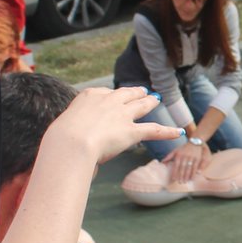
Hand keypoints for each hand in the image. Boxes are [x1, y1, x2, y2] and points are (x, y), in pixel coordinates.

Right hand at [50, 87, 173, 162]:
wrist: (72, 141)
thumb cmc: (62, 139)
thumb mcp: (64, 130)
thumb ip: (74, 135)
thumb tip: (77, 152)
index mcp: (89, 96)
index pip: (103, 93)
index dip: (109, 97)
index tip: (111, 98)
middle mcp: (108, 101)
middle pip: (125, 94)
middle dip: (135, 92)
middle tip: (141, 91)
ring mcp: (122, 114)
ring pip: (141, 105)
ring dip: (150, 102)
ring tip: (156, 99)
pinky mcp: (132, 131)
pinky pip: (154, 130)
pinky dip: (168, 131)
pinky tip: (179, 132)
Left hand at [168, 140, 209, 183]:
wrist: (194, 142)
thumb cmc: (183, 148)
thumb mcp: (175, 151)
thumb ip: (169, 156)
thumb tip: (162, 162)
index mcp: (178, 155)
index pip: (176, 165)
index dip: (175, 172)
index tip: (174, 179)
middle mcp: (185, 156)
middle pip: (183, 168)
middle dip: (181, 176)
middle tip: (180, 182)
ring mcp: (191, 157)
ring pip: (189, 168)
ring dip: (187, 176)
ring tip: (185, 182)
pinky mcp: (197, 158)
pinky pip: (195, 167)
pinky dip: (194, 173)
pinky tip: (192, 178)